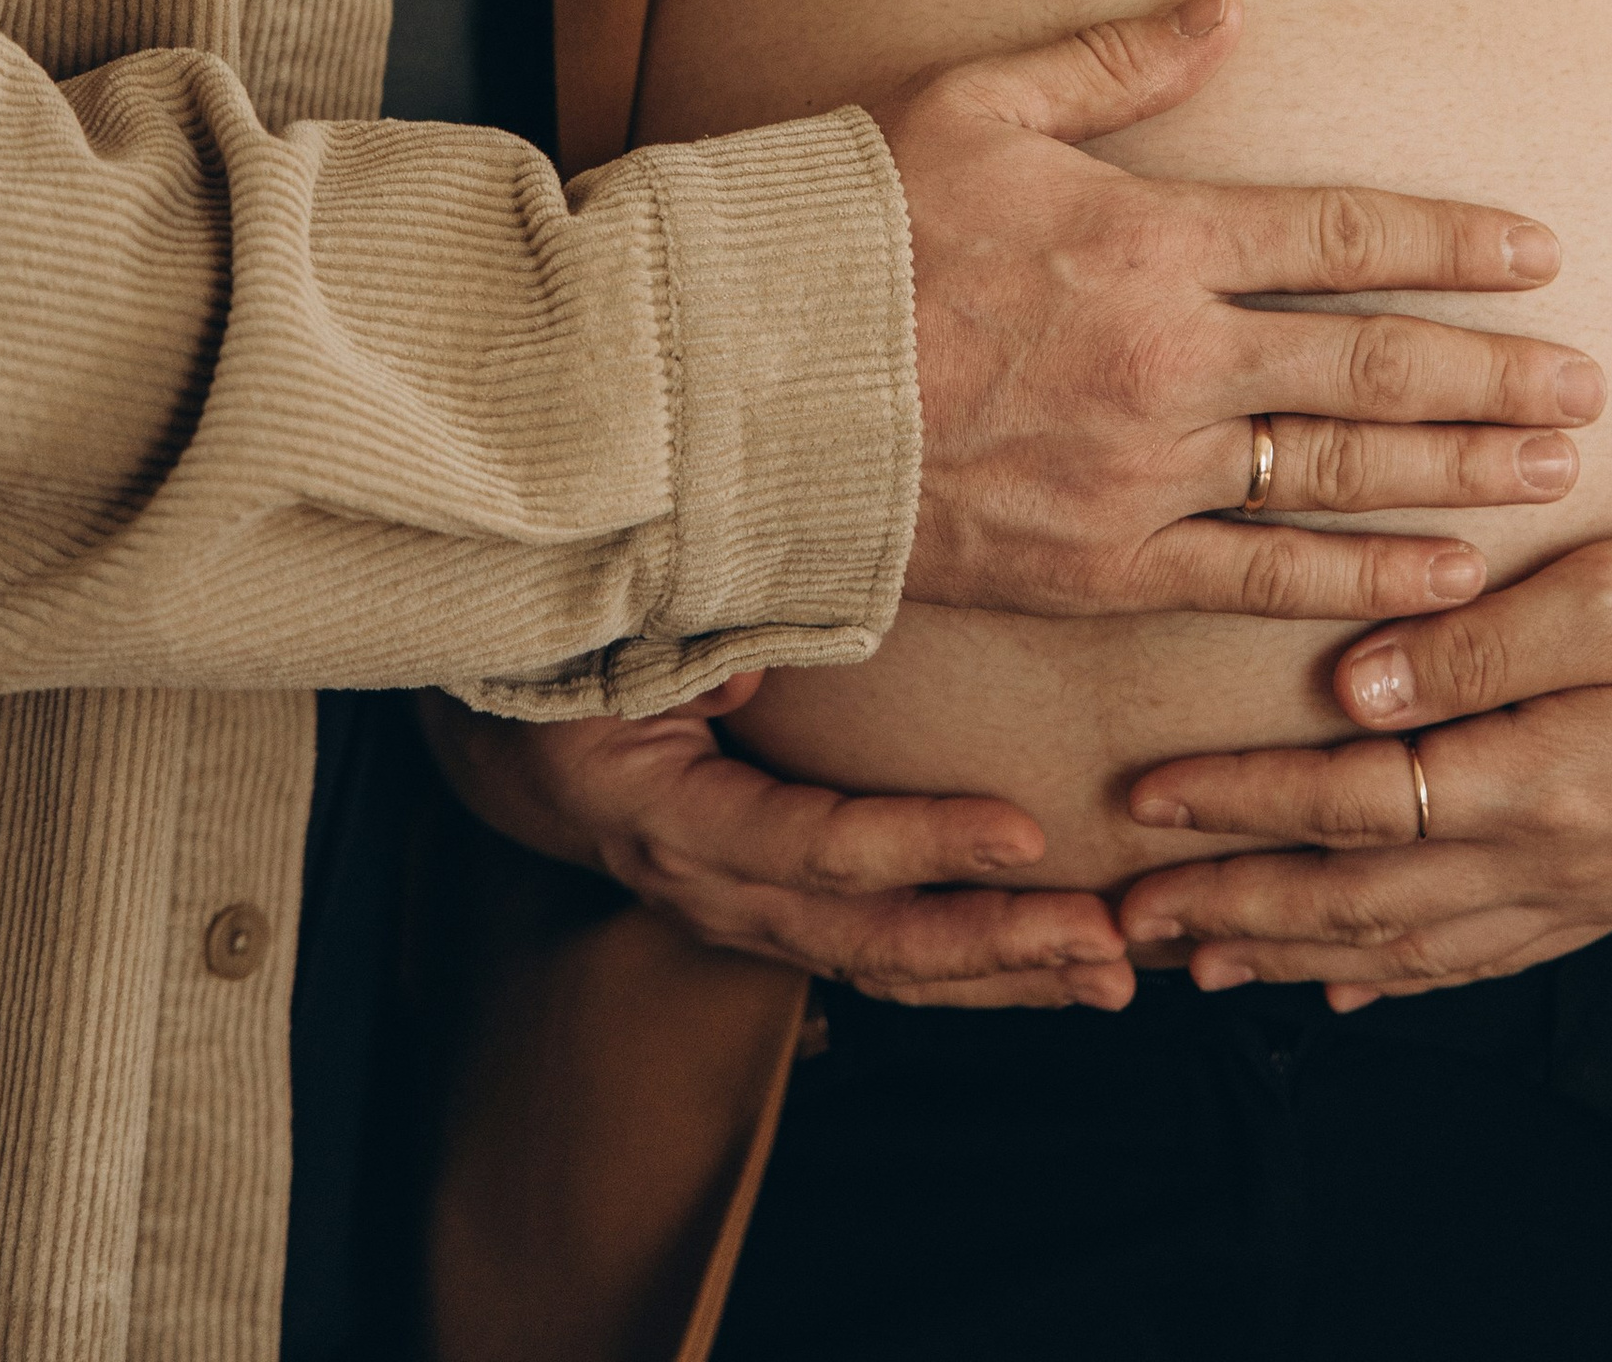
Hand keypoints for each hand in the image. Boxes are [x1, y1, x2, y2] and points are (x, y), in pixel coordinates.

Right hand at [419, 681, 1137, 1012]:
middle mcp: (710, 886)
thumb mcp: (613, 637)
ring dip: (1000, 972)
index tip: (1026, 834)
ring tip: (1112, 975)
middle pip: (867, 937)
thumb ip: (695, 642)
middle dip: (994, 946)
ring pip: (882, 963)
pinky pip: (875, 947)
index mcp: (670, 816)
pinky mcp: (775, 908)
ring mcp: (743, 911)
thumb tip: (760, 667)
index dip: (921, 846)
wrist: (500, 729)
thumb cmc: (566, 658)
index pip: (814, 848)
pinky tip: (1050, 963)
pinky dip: (966, 958)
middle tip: (1108, 944)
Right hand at [874, 0, 1603, 623]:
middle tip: (1591, 383)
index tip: (1539, 252)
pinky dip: (1361, 578)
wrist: (741, 383)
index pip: (1347, 235)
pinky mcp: (1103, 564)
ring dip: (1459, 470)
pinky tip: (1444, 576)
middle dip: (1496, 373)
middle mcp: (1172, 356)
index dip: (1456, 243)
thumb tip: (1230, 7)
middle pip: (1375, 361)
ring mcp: (1144, 469)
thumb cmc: (853, 227)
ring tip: (1554, 471)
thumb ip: (1118, 61)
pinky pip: (1260, 577)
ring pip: (1339, 468)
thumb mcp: (980, 100)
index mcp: (1152, 235)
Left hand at [1115, 529, 1611, 1005]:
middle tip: (1127, 917)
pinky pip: (1485, 957)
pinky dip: (1401, 974)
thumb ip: (1479, 647)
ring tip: (1203, 961)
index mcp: (1538, 782)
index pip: (1349, 804)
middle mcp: (1551, 860)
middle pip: (1357, 900)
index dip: (1238, 806)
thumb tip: (1349, 690)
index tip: (1142, 804)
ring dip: (1294, 954)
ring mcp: (1587, 889)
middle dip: (1234, 907)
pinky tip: (1351, 980)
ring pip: (1409, 946)